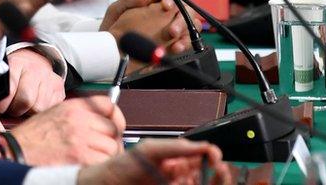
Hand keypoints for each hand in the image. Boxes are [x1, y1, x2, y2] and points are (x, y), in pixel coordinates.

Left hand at [0, 48, 64, 116]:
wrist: (34, 60)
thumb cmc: (15, 72)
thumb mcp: (3, 75)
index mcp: (17, 64)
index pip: (9, 90)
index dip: (2, 104)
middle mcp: (35, 69)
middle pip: (26, 101)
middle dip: (15, 110)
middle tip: (11, 108)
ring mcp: (49, 78)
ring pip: (38, 108)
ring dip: (28, 112)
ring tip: (23, 105)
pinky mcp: (59, 89)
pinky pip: (49, 109)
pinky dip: (40, 111)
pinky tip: (35, 103)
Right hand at [10, 96, 124, 165]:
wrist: (15, 152)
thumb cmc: (32, 139)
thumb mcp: (54, 115)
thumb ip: (79, 116)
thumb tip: (103, 123)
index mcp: (72, 108)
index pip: (108, 105)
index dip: (116, 117)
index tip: (116, 126)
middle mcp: (79, 120)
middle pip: (113, 129)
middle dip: (111, 142)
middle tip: (101, 150)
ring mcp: (81, 139)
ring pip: (113, 148)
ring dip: (106, 156)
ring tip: (91, 159)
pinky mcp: (81, 158)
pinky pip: (105, 162)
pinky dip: (100, 166)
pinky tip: (87, 165)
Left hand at [77, 139, 230, 184]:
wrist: (106, 184)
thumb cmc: (124, 166)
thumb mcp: (150, 150)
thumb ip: (174, 147)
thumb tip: (200, 145)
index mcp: (176, 160)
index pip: (202, 156)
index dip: (211, 154)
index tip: (213, 154)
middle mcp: (179, 176)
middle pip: (208, 175)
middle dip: (219, 172)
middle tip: (220, 168)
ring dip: (215, 181)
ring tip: (217, 174)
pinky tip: (200, 183)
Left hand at [101, 0, 190, 55]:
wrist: (112, 49)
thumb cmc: (113, 25)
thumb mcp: (116, 10)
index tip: (165, 5)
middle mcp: (167, 9)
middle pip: (184, 4)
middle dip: (180, 11)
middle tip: (168, 16)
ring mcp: (173, 24)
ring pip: (190, 20)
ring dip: (184, 26)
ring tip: (172, 33)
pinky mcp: (176, 40)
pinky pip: (189, 39)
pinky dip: (185, 42)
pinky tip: (176, 47)